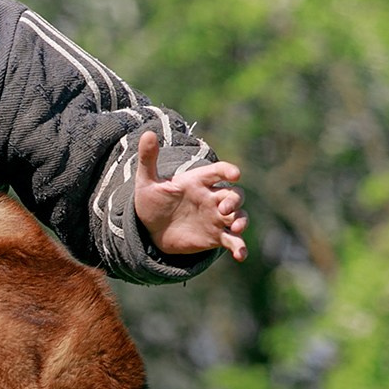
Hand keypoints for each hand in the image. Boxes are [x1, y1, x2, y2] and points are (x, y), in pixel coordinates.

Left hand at [131, 131, 246, 260]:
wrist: (150, 231)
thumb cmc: (151, 202)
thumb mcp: (146, 181)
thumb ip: (148, 159)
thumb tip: (147, 133)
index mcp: (198, 181)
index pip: (219, 171)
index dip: (228, 171)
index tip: (234, 175)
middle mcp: (212, 198)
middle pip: (234, 194)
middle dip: (235, 199)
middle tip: (224, 208)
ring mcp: (216, 218)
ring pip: (239, 216)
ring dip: (242, 221)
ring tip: (236, 229)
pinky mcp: (216, 237)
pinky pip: (233, 241)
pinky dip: (240, 247)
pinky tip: (240, 255)